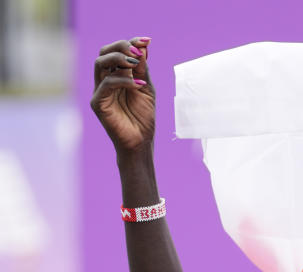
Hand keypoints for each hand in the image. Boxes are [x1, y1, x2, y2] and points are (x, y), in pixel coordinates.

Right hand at [90, 37, 154, 152]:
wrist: (140, 142)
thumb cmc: (143, 117)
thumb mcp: (146, 88)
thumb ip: (142, 69)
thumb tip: (143, 46)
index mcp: (117, 75)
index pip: (117, 51)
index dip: (131, 42)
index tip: (147, 40)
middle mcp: (105, 79)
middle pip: (104, 52)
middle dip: (122, 46)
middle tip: (139, 52)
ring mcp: (100, 90)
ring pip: (100, 63)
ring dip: (119, 58)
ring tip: (136, 63)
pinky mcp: (97, 102)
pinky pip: (107, 83)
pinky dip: (124, 80)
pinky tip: (139, 85)